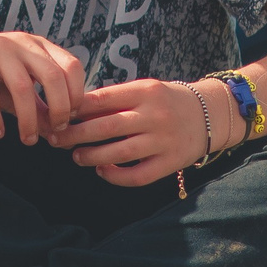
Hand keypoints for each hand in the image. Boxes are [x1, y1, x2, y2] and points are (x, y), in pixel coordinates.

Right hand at [0, 25, 86, 142]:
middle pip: (54, 76)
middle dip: (59, 109)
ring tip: (27, 141)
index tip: (67, 120)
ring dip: (28, 119)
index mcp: (39, 46)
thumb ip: (38, 108)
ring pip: (22, 87)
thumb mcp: (16, 89)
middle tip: (55, 133)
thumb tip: (58, 136)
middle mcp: (23, 43)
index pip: (72, 66)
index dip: (76, 95)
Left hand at [44, 76, 219, 184]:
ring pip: (119, 153)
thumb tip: (72, 110)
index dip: (74, 110)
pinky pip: (138, 175)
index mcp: (144, 91)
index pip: (101, 99)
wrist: (211, 113)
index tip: (57, 116)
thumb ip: (114, 99)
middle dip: (74, 135)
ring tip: (76, 157)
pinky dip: (116, 176)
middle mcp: (154, 115)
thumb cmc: (165, 101)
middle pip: (105, 127)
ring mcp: (164, 140)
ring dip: (91, 156)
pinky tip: (102, 171)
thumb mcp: (143, 90)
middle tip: (55, 140)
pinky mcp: (171, 162)